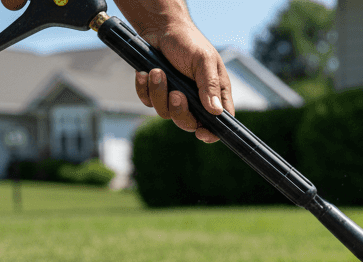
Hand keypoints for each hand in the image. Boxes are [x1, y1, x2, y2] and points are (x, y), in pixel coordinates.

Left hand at [132, 21, 233, 142]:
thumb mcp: (204, 60)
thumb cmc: (188, 41)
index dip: (211, 133)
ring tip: (157, 72)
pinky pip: (148, 102)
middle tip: (177, 94)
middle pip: (189, 123)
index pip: (218, 122)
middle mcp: (196, 100)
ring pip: (165, 113)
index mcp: (214, 94)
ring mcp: (175, 97)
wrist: (161, 28)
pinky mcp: (156, 92)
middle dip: (180, 112)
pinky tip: (144, 73)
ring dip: (159, 93)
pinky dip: (144, 89)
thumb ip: (210, 85)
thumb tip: (216, 111)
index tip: (201, 133)